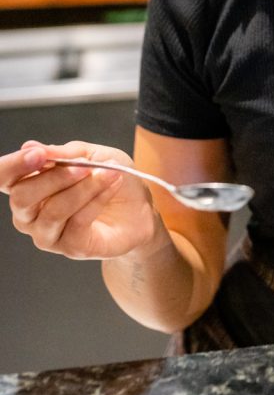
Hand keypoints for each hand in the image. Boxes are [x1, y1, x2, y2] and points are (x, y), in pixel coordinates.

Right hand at [1, 139, 161, 260]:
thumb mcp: (92, 154)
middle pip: (22, 197)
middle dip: (55, 178)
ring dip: (83, 189)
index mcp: (28, 185)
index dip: (12, 166)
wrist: (140, 207)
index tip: (37, 154)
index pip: (3, 178)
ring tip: (109, 174)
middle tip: (85, 167)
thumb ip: (62, 153)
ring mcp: (47, 233)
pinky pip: (77, 222)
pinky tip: (112, 187)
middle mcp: (30, 213)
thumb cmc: (111, 178)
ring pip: (52, 211)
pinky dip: (97, 200)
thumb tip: (29, 147)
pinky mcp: (69, 247)